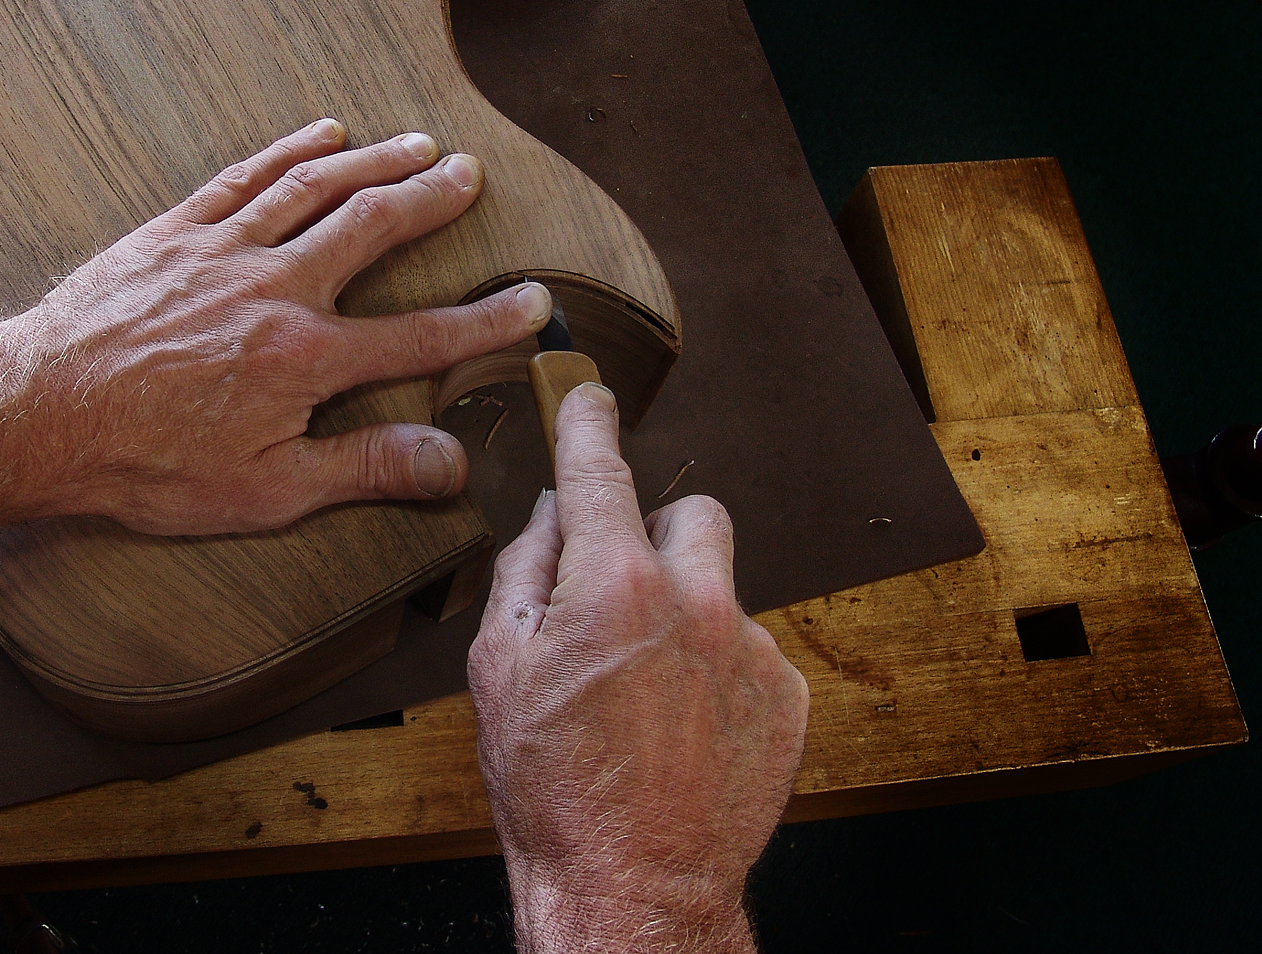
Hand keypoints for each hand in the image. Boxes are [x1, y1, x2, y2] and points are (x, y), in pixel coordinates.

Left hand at [0, 118, 552, 532]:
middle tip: (472, 174)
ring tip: (418, 144)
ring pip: (315, 189)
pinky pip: (245, 177)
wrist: (36, 415)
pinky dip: (289, 151)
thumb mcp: (263, 493)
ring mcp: (223, 251)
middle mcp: (275, 289)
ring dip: (374, 162)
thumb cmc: (145, 466)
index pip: (420, 336)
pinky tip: (322, 133)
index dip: (485, 321)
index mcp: (304, 359)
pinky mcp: (174, 232)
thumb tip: (449, 464)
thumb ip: (362, 470)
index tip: (532, 301)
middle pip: (373, 229)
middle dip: (430, 200)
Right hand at [468, 383, 808, 953]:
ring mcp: (749, 647)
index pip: (600, 469)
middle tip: (621, 587)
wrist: (632, 886)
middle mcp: (694, 600)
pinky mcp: (786, 695)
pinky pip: (751, 648)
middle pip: (692, 512)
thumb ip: (524, 573)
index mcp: (613, 584)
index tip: (588, 398)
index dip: (588, 422)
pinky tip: (681, 721)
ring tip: (647, 684)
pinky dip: (718, 669)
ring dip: (686, 610)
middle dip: (655, 535)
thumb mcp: (498, 669)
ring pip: (722, 586)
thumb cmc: (555, 789)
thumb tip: (548, 519)